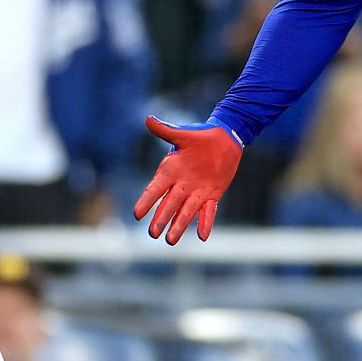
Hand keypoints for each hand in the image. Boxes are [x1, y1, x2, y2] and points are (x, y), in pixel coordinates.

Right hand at [134, 117, 242, 243]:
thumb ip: (165, 131)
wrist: (224, 139)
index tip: (137, 214)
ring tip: (170, 241)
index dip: (146, 201)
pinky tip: (203, 236)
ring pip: (185, 212)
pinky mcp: (212, 195)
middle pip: (168, 205)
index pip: (155, 189)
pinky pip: (208, 211)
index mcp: (171, 171)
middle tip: (153, 234)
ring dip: (179, 226)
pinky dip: (205, 222)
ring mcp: (196, 192)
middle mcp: (181, 185)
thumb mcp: (183, 134)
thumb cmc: (201, 135)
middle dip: (161, 219)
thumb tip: (148, 119)